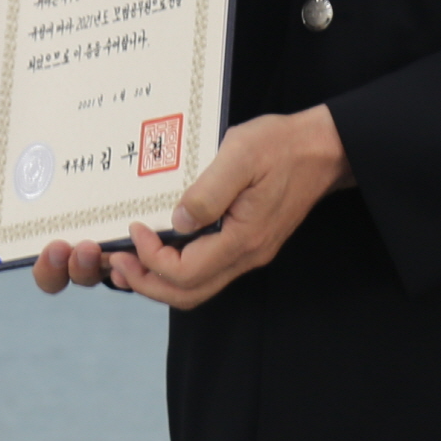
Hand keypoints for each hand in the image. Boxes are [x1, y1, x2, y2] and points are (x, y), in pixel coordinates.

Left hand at [33, 108, 350, 309]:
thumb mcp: (241, 154)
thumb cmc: (281, 146)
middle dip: (147, 283)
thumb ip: (208, 191)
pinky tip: (160, 245)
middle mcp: (246, 255)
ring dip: (158, 280)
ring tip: (129, 260)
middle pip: (187, 294)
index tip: (135, 230)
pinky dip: (175, 267)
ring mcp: (247, 252)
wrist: (324, 149)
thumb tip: (177, 221)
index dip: (152, 259)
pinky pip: (206, 270)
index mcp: (243, 239)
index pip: (186, 273)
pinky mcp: (246, 242)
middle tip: (116, 261)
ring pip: (196, 288)